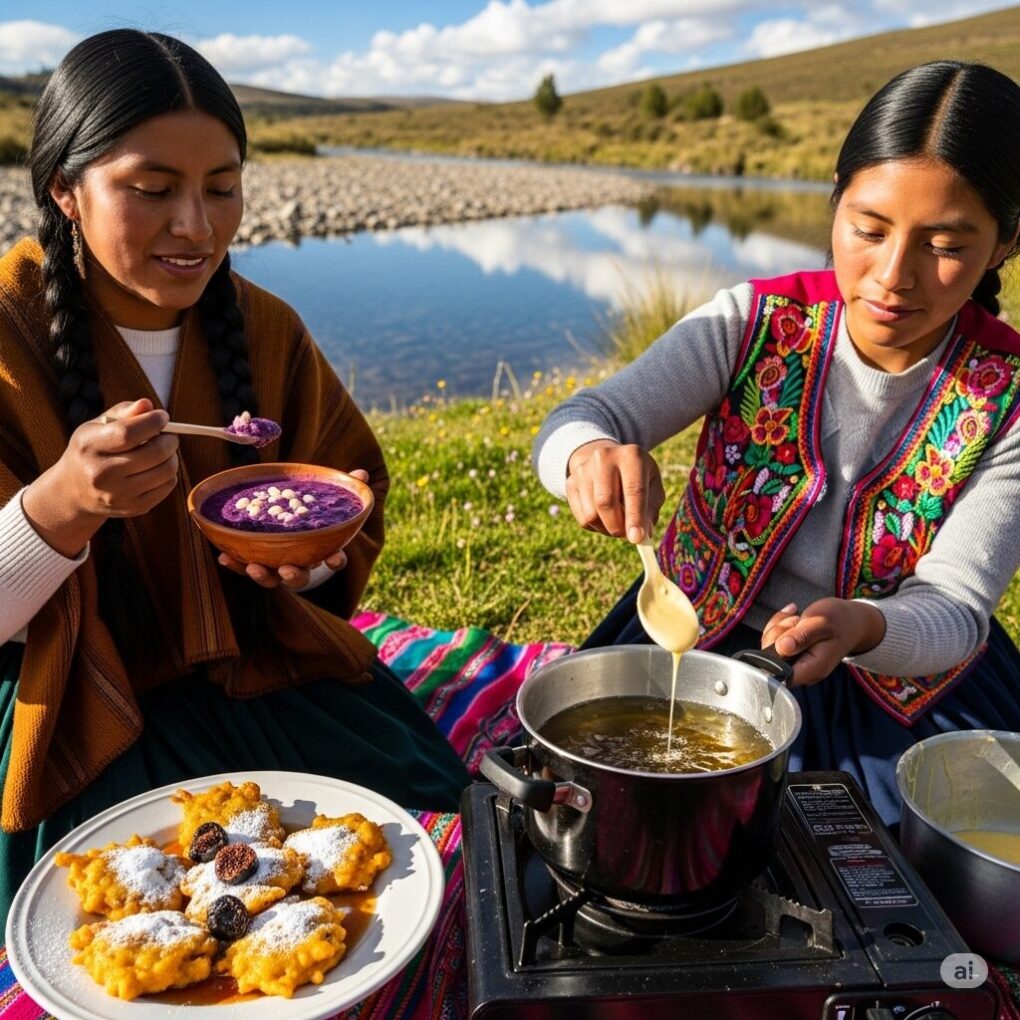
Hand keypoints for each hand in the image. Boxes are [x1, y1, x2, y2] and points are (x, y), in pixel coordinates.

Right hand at [23, 398, 178, 556]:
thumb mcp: (98, 426)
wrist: (74, 491)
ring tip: (163, 450)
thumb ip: (124, 412)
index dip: (152, 422)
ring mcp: (118, 495)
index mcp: (89, 447)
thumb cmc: (92, 450)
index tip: (162, 416)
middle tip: (169, 435)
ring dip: (172, 456)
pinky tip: (157, 468)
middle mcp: (101, 474)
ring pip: (166, 470)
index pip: (128, 433)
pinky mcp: (133, 508)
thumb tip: (148, 405)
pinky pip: (168, 486)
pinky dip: (169, 473)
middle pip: (154, 453)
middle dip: (170, 439)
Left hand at [218, 469, 368, 588]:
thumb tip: (361, 473)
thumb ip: (345, 489)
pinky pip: (245, 567)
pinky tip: (224, 555)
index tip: (336, 557)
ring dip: (262, 575)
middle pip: (300, 577)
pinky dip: (235, 564)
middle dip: (294, 575)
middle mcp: (301, 564)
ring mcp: (276, 566)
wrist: (290, 526)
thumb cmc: (314, 514)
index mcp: (322, 550)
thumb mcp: (330, 501)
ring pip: (272, 578)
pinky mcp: (256, 562)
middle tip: (287, 569)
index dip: (336, 560)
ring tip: (252, 566)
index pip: (335, 560)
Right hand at [565, 440, 664, 542]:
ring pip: (591, 514)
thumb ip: (651, 510)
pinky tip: (604, 518)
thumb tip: (641, 535)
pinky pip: (582, 518)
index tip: (637, 539)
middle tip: (627, 536)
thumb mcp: (652, 485)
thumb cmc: (636, 477)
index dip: (635, 517)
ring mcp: (583, 470)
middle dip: (617, 527)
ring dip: (606, 529)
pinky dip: (596, 527)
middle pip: (605, 503)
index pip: (633, 490)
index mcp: (631, 456)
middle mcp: (603, 458)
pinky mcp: (570, 483)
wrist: (607, 459)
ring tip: (617, 524)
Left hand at [760, 597, 885, 685]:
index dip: (771, 658)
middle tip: (796, 620)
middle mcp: (803, 671)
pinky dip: (779, 626)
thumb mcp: (821, 623)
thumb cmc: (839, 620)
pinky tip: (793, 616)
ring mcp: (796, 663)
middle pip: (771, 659)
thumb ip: (801, 637)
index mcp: (813, 668)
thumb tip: (782, 648)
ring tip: (798, 618)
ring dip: (779, 627)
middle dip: (777, 634)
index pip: (781, 675)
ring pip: (769, 647)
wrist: (851, 621)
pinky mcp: (790, 655)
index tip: (782, 637)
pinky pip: (772, 640)